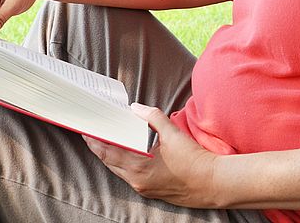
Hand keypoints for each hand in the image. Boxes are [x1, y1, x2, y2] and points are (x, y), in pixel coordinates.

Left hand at [83, 103, 220, 208]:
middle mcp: (137, 181)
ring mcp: (144, 189)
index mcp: (139, 168)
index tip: (86, 131)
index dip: (95, 142)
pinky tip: (128, 152)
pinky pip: (131, 176)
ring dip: (113, 156)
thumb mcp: (173, 134)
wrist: (213, 183)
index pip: (108, 154)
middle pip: (111, 163)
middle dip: (101, 148)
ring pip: (120, 171)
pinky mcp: (151, 191)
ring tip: (108, 140)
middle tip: (94, 133)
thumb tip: (136, 108)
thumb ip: (153, 118)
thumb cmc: (193, 160)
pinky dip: (125, 163)